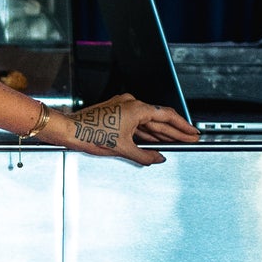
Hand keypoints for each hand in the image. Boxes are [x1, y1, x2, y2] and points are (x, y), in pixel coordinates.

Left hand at [48, 93, 198, 167]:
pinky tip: (154, 141)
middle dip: (175, 131)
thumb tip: (158, 158)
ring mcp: (122, 107)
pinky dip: (146, 132)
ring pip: (148, 121)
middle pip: (159, 119)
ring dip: (161, 132)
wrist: (69, 130)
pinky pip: (137, 123)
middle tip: (189, 139)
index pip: (167, 115)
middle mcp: (131, 103)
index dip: (183, 126)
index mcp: (136, 108)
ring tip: (175, 142)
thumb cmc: (90, 134)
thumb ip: (145, 156)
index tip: (193, 133)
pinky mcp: (115, 113)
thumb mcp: (122, 149)